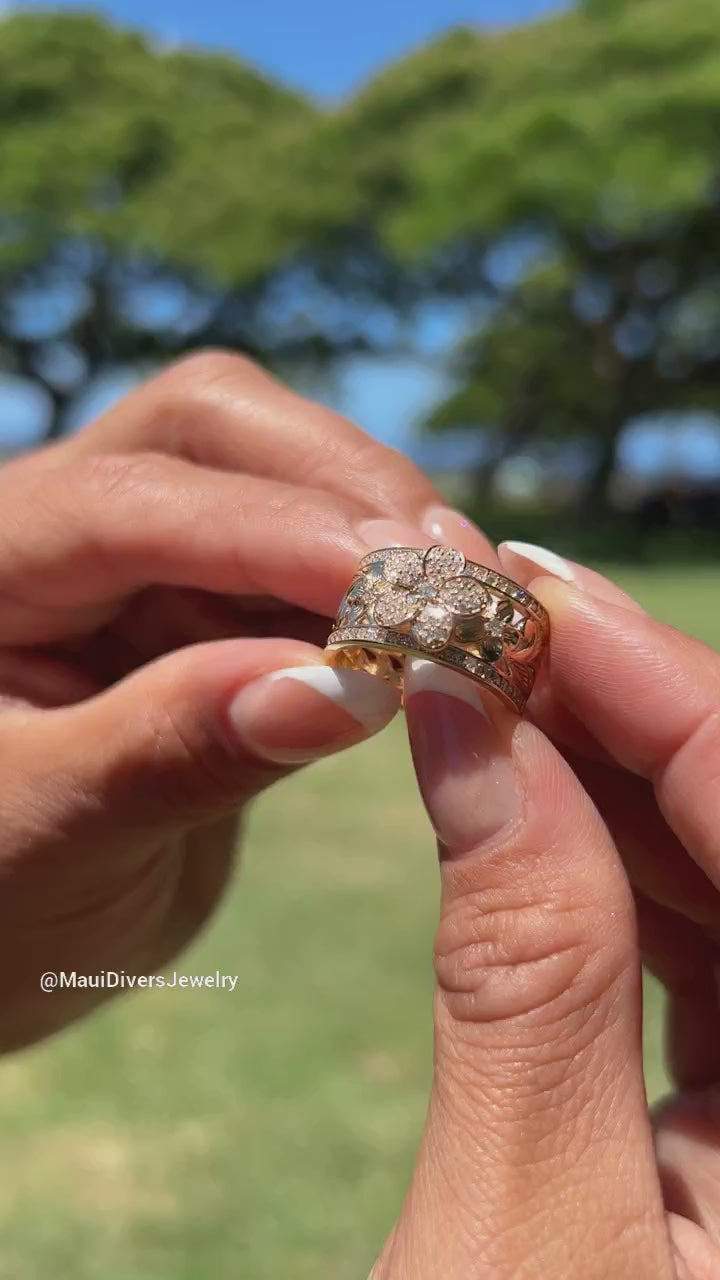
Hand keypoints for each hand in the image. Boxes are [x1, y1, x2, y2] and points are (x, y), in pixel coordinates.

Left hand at [0, 351, 447, 1048]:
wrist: (6, 932)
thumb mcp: (49, 838)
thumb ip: (174, 752)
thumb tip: (350, 686)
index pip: (129, 499)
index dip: (271, 532)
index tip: (398, 586)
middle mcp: (58, 525)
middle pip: (214, 428)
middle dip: (345, 490)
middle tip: (459, 579)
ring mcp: (140, 556)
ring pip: (282, 477)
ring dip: (385, 534)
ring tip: (479, 606)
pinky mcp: (207, 601)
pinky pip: (308, 563)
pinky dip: (380, 591)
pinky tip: (442, 631)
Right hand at [369, 529, 719, 1277]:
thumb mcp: (521, 1237)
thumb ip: (522, 963)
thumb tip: (465, 728)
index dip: (670, 700)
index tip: (530, 600)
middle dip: (632, 725)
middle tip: (491, 629)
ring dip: (614, 789)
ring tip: (489, 696)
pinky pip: (719, 971)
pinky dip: (617, 887)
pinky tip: (527, 812)